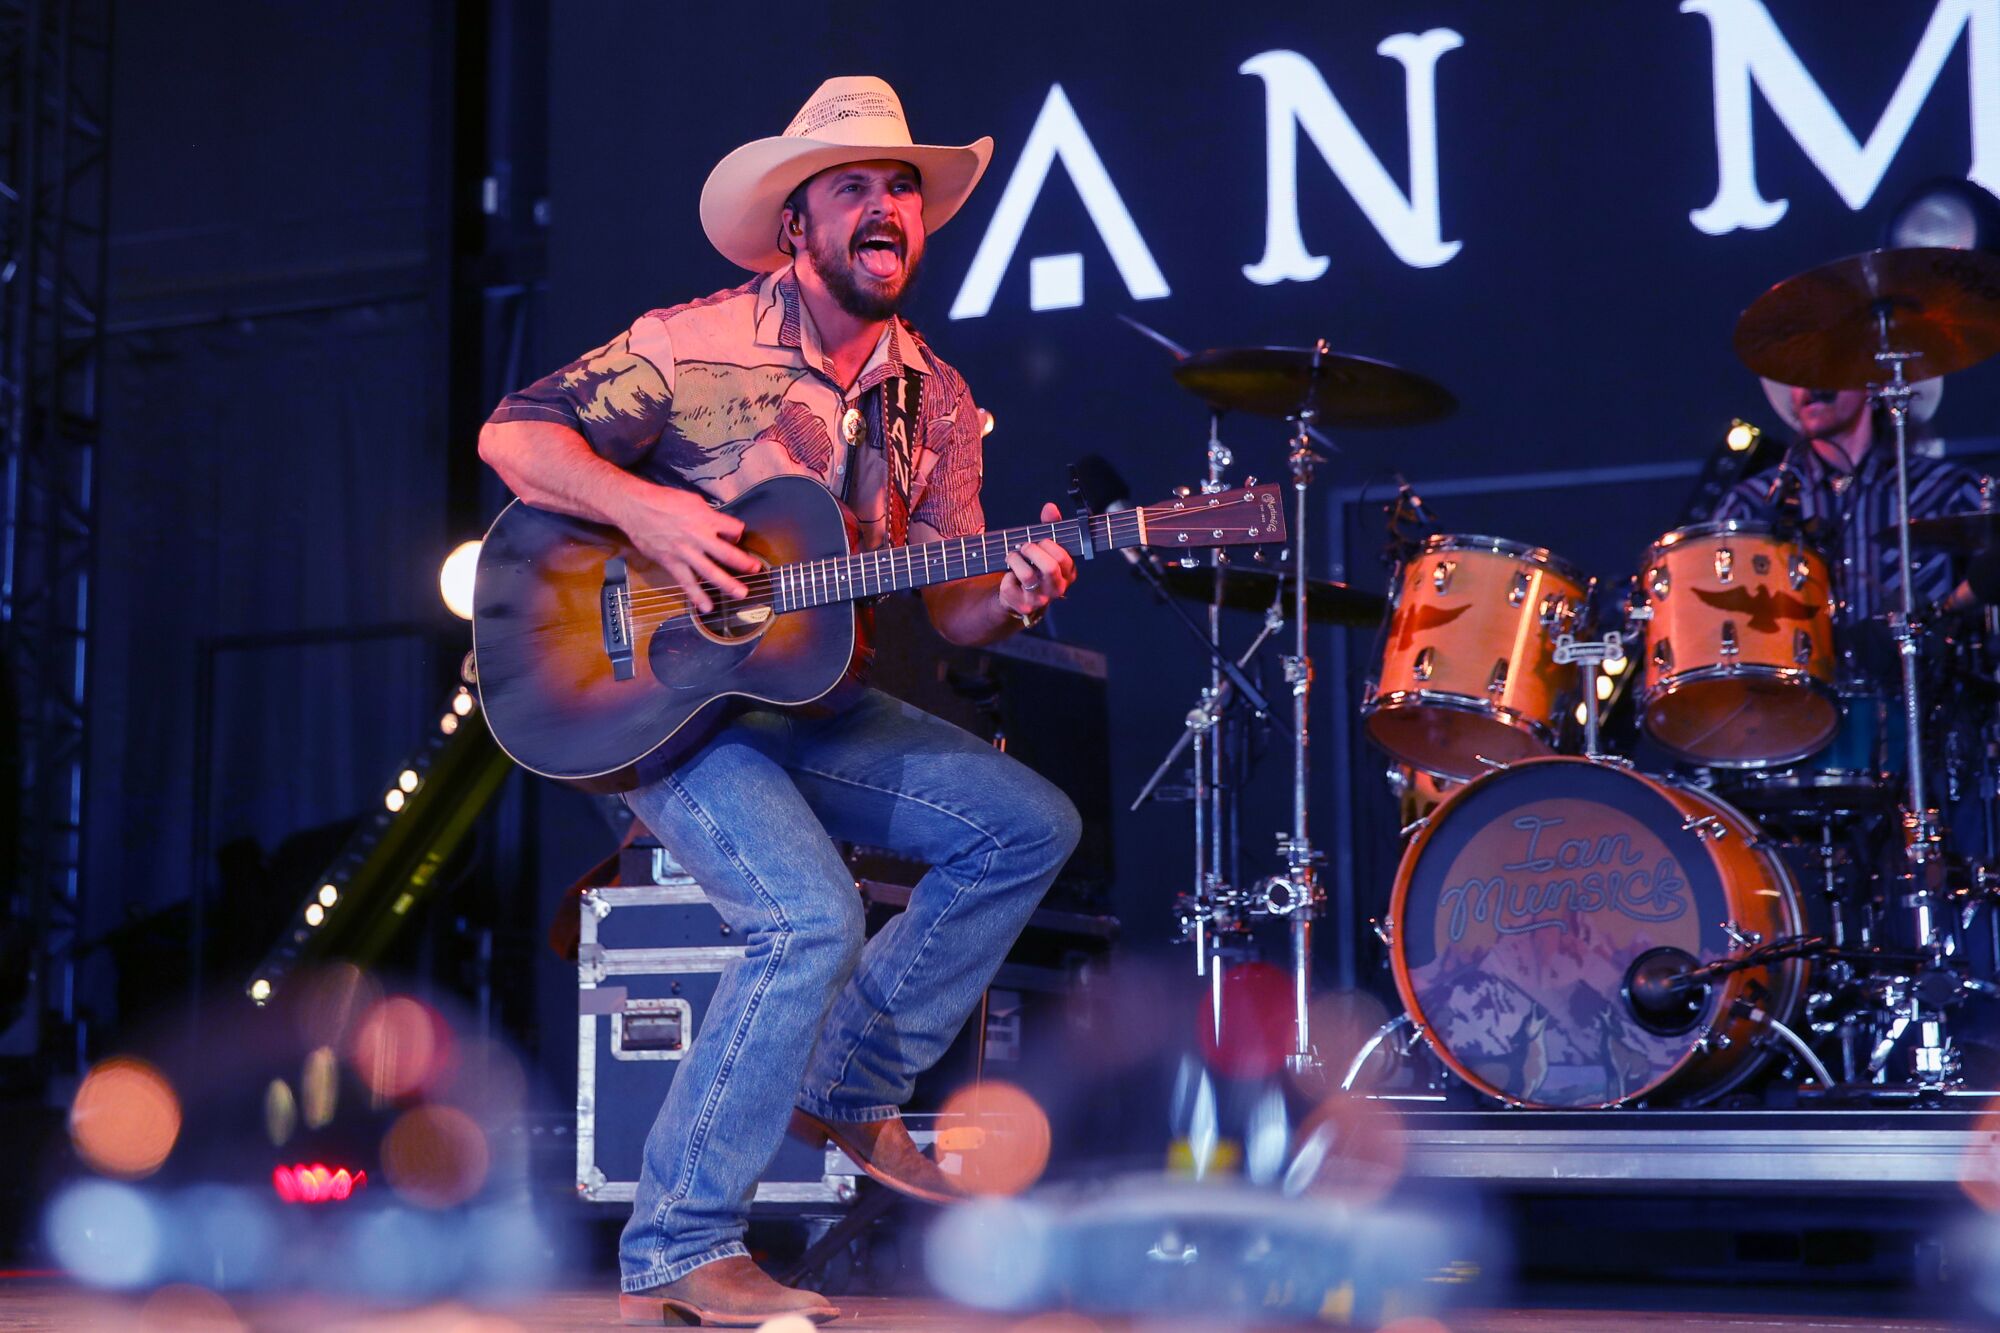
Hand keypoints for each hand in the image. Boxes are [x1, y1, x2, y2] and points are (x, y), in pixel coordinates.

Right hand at [617, 483, 762, 613]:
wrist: (635, 507)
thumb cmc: (663, 500)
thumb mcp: (692, 500)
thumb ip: (708, 514)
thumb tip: (718, 524)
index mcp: (705, 518)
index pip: (733, 528)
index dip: (737, 533)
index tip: (736, 537)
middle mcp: (698, 536)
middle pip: (727, 553)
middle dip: (744, 563)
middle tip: (756, 570)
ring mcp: (685, 552)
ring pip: (710, 571)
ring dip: (727, 584)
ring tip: (741, 594)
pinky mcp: (671, 562)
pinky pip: (686, 582)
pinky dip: (697, 596)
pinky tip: (706, 607)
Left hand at [998, 502, 1077, 618]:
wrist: (1020, 594)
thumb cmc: (1035, 565)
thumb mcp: (1044, 545)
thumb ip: (1050, 526)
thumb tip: (1050, 507)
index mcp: (1068, 573)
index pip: (1063, 558)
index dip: (1048, 545)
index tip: (1040, 541)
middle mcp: (1058, 588)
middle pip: (1050, 567)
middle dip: (1032, 550)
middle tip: (1024, 547)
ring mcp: (1041, 599)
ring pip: (1027, 575)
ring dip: (1014, 560)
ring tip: (1012, 557)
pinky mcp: (1023, 606)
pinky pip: (1010, 587)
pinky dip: (1005, 578)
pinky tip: (1009, 577)